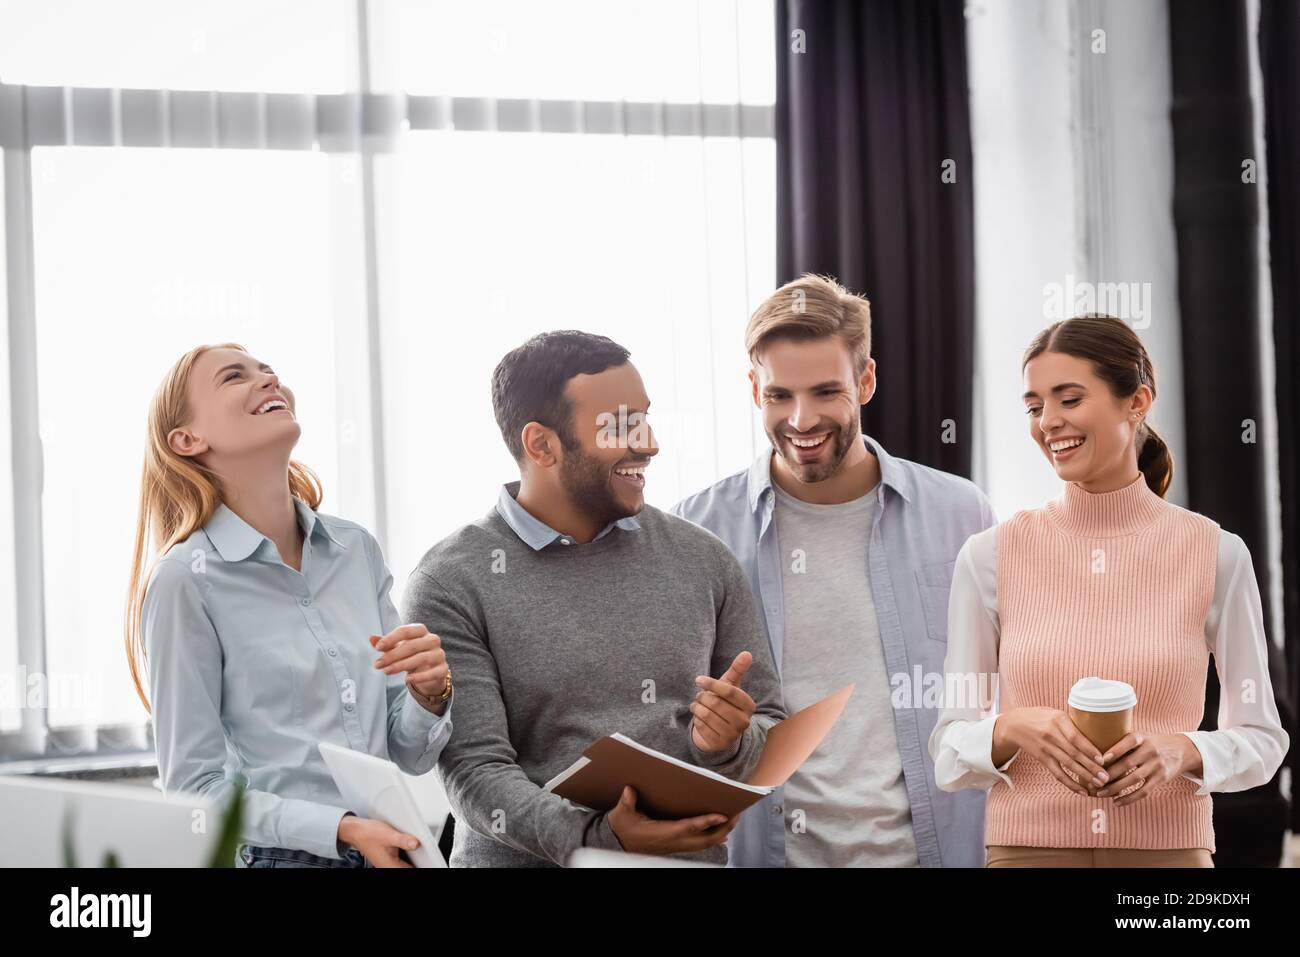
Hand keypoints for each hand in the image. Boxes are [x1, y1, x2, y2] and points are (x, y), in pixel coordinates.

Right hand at [337, 814, 420, 867]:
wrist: (356, 830)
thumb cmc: (368, 834)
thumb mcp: (388, 835)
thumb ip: (403, 840)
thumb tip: (416, 844)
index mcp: (390, 865)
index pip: (411, 870)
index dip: (421, 865)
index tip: (428, 859)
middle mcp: (389, 866)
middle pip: (409, 867)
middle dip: (417, 859)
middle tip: (421, 849)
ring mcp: (388, 862)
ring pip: (406, 862)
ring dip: (412, 856)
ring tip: (414, 844)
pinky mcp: (388, 856)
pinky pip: (402, 858)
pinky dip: (407, 852)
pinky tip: (409, 844)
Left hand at [371, 624, 448, 714]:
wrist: (430, 671)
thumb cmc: (412, 655)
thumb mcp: (398, 648)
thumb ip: (386, 644)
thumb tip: (372, 638)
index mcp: (421, 631)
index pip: (406, 631)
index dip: (391, 638)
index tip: (377, 647)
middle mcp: (432, 640)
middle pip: (412, 645)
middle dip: (393, 655)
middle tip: (378, 664)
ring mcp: (439, 654)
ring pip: (421, 658)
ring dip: (401, 665)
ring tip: (387, 671)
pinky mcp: (443, 669)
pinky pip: (432, 673)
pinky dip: (419, 676)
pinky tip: (406, 680)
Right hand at [605, 786, 738, 854]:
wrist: (619, 844)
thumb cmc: (622, 828)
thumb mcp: (621, 814)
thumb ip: (626, 802)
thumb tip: (629, 789)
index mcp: (663, 834)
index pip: (689, 828)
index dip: (706, 822)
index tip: (723, 815)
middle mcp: (674, 842)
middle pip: (705, 840)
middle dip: (724, 828)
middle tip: (737, 813)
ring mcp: (677, 846)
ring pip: (705, 844)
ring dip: (721, 832)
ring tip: (734, 819)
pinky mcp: (677, 846)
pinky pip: (701, 844)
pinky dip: (713, 837)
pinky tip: (722, 832)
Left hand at [690, 651, 755, 752]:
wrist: (721, 732)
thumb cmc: (725, 703)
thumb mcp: (730, 686)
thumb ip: (737, 670)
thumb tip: (747, 653)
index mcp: (749, 705)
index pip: (729, 691)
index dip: (712, 684)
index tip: (698, 679)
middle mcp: (744, 722)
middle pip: (716, 703)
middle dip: (703, 697)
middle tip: (700, 696)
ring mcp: (732, 734)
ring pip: (706, 715)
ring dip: (697, 707)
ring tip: (698, 705)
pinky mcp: (719, 744)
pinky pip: (701, 727)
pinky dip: (696, 719)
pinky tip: (699, 717)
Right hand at [992, 707, 1108, 794]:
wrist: (1013, 724)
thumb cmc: (1038, 716)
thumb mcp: (1054, 712)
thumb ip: (1071, 723)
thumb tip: (1098, 733)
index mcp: (1058, 719)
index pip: (1076, 737)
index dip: (1090, 750)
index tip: (1103, 760)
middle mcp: (1051, 734)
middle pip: (1074, 753)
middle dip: (1092, 767)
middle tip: (1106, 777)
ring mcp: (1046, 747)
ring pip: (1068, 765)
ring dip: (1085, 776)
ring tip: (1100, 784)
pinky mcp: (1042, 758)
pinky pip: (1057, 773)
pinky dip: (1070, 783)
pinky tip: (1082, 791)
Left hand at [1095, 732, 1199, 805]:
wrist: (1182, 750)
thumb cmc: (1152, 742)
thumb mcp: (1141, 736)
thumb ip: (1123, 742)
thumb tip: (1095, 753)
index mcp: (1142, 737)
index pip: (1128, 742)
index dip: (1115, 750)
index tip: (1101, 760)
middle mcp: (1150, 751)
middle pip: (1128, 764)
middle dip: (1109, 774)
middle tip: (1093, 782)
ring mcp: (1157, 765)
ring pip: (1134, 779)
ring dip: (1115, 788)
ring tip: (1101, 793)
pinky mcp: (1161, 779)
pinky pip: (1144, 791)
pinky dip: (1129, 798)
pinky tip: (1116, 802)